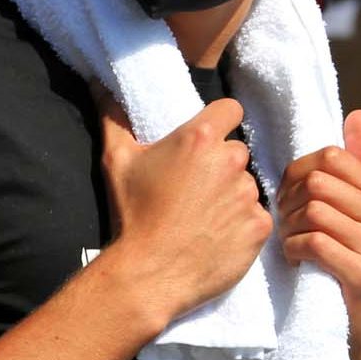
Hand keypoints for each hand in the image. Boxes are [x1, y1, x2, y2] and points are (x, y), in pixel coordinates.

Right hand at [91, 86, 271, 330]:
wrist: (149, 273)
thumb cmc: (133, 215)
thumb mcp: (117, 161)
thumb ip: (113, 117)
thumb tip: (100, 86)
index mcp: (200, 138)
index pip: (231, 109)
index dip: (221, 121)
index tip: (208, 138)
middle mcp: (230, 161)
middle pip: (237, 151)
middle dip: (221, 164)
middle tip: (196, 187)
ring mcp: (248, 195)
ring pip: (247, 185)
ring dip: (232, 195)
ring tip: (203, 216)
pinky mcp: (260, 226)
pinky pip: (256, 216)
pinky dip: (242, 224)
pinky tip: (217, 236)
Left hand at [278, 110, 360, 359]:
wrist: (356, 332)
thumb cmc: (345, 264)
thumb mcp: (352, 213)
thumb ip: (356, 165)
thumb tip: (359, 114)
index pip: (331, 156)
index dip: (299, 173)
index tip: (291, 197)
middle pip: (319, 181)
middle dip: (290, 201)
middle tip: (286, 223)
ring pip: (315, 211)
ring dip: (290, 228)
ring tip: (290, 242)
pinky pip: (315, 243)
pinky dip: (295, 250)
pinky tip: (295, 259)